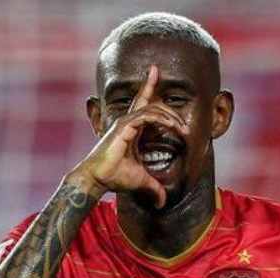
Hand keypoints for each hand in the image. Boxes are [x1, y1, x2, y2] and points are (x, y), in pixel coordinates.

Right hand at [76, 65, 187, 208]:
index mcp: (132, 128)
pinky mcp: (124, 127)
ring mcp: (125, 123)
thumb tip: (162, 202)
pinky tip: (172, 127)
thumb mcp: (141, 181)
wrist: (97, 179)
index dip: (149, 87)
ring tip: (183, 129)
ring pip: (152, 108)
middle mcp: (128, 122)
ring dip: (170, 116)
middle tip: (181, 118)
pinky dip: (161, 119)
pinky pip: (147, 116)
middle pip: (149, 101)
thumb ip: (154, 188)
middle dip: (164, 100)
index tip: (156, 72)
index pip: (143, 104)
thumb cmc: (114, 177)